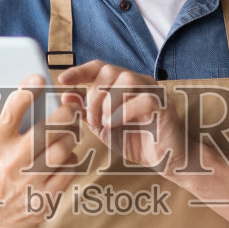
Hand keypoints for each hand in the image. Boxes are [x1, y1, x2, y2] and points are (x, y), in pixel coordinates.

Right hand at [0, 73, 81, 227]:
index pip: (10, 113)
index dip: (26, 92)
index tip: (39, 78)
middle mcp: (12, 163)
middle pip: (45, 130)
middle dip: (63, 114)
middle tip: (69, 107)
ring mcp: (31, 181)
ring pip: (62, 148)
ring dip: (71, 135)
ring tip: (70, 128)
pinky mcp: (47, 196)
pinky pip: (69, 169)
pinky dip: (72, 158)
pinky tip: (67, 153)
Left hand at [57, 60, 188, 175]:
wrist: (166, 160)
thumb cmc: (137, 141)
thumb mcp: (104, 127)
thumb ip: (86, 111)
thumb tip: (65, 96)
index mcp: (124, 85)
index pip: (99, 67)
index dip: (79, 71)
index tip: (62, 80)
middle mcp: (139, 82)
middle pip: (110, 70)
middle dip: (94, 95)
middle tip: (91, 119)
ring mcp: (153, 91)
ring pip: (126, 78)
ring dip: (108, 102)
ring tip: (104, 123)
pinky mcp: (164, 105)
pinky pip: (143, 98)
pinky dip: (124, 112)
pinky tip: (116, 125)